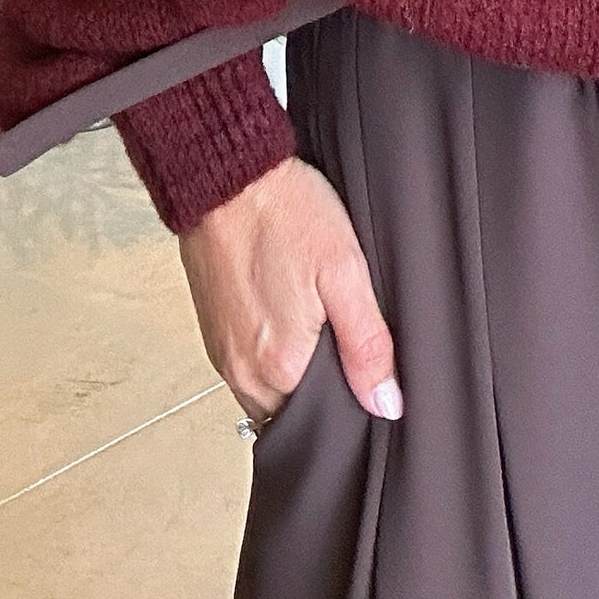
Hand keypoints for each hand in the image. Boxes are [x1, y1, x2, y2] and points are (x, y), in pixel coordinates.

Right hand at [178, 154, 403, 430]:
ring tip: (314, 320)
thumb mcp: (344, 271)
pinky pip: (248, 362)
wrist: (226, 175)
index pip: (319, 423)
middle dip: (319, 388)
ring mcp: (221, 354)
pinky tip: (287, 309)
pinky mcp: (211, 331)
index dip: (346, 402)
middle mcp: (243, 373)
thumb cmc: (285, 212)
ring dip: (293, 368)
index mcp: (280, 369)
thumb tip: (386, 405)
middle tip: (341, 337)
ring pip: (268, 388)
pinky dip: (270, 348)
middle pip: (291, 411)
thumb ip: (367, 344)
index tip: (361, 370)